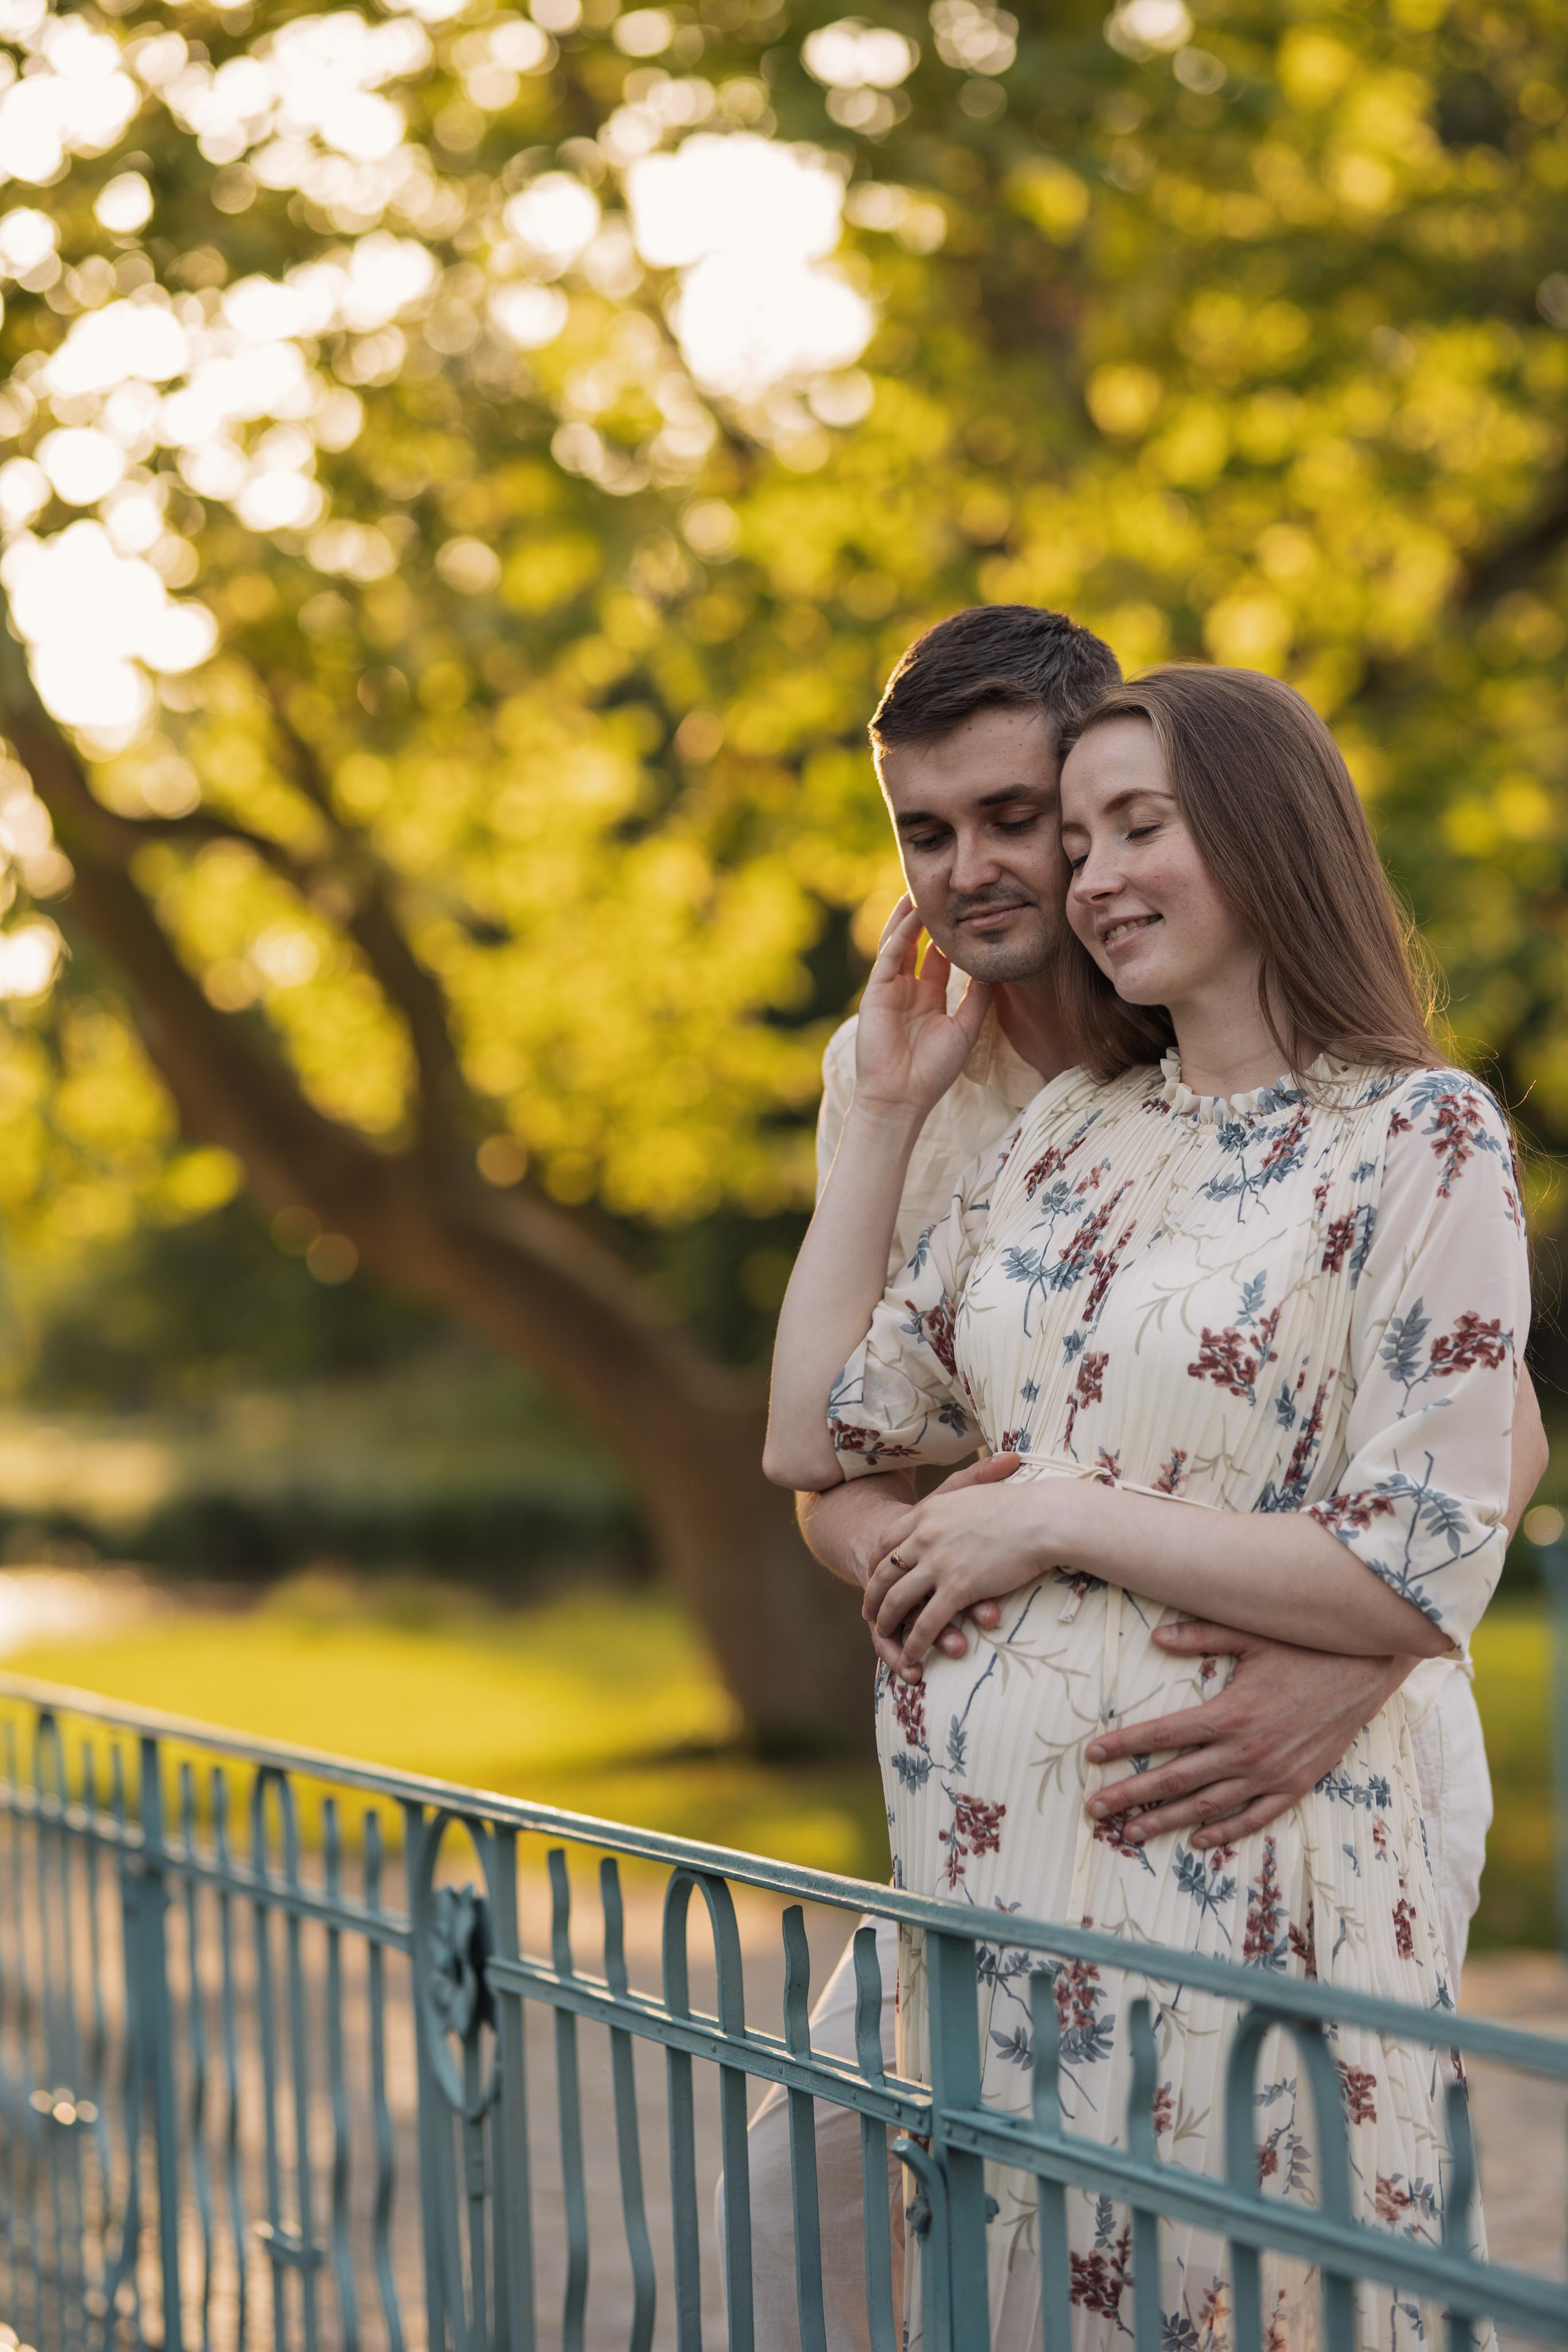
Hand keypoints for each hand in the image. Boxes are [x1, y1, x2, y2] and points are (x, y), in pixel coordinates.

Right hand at [853, 897, 990, 1121]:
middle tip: (942, 891)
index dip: (951, 935)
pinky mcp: (876, 992)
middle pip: (917, 943)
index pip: (939, 957)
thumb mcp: (965, 1029)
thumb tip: (996, 968)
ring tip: (921, 890)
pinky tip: (913, 916)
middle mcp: (909, 989)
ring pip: (899, 943)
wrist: (902, 1096)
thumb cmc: (933, 1070)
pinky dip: (900, 935)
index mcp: (929, 997)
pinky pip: (889, 956)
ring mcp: (890, 989)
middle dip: (926, 918)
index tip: (968, 911)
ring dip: (909, 917)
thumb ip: (978, 998)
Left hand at [864, 1456, 1077, 1676]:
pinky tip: (912, 1655)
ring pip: (898, 1600)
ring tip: (883, 1634)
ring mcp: (939, 1563)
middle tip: (869, 1611)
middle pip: (884, 1571)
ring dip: (886, 1622)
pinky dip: (915, 1642)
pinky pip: (926, 1622)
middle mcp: (924, 1536)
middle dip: (873, 1595)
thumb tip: (956, 1499)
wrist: (1043, 1517)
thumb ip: (958, 1495)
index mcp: (928, 1511)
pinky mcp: (957, 1588)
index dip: (876, 1560)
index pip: (887, 1539)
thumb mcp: (975, 1489)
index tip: (872, 1575)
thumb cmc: (1019, 1504)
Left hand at [1082, 1621, 1408, 1849]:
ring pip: (1207, 1805)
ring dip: (1166, 1821)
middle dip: (1130, 1795)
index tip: (1091, 1756)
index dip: (1123, 1745)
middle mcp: (1245, 1751)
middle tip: (1094, 1810)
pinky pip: (1254, 1817)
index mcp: (1229, 1713)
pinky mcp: (1295, 1785)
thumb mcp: (1251, 1634)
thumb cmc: (1306, 1647)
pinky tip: (1198, 1840)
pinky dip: (1224, 1831)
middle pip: (1174, 1779)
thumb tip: (1154, 1637)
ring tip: (1131, 1833)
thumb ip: (1200, 1636)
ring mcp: (1271, 1774)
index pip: (1162, 1734)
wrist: (1367, 1670)